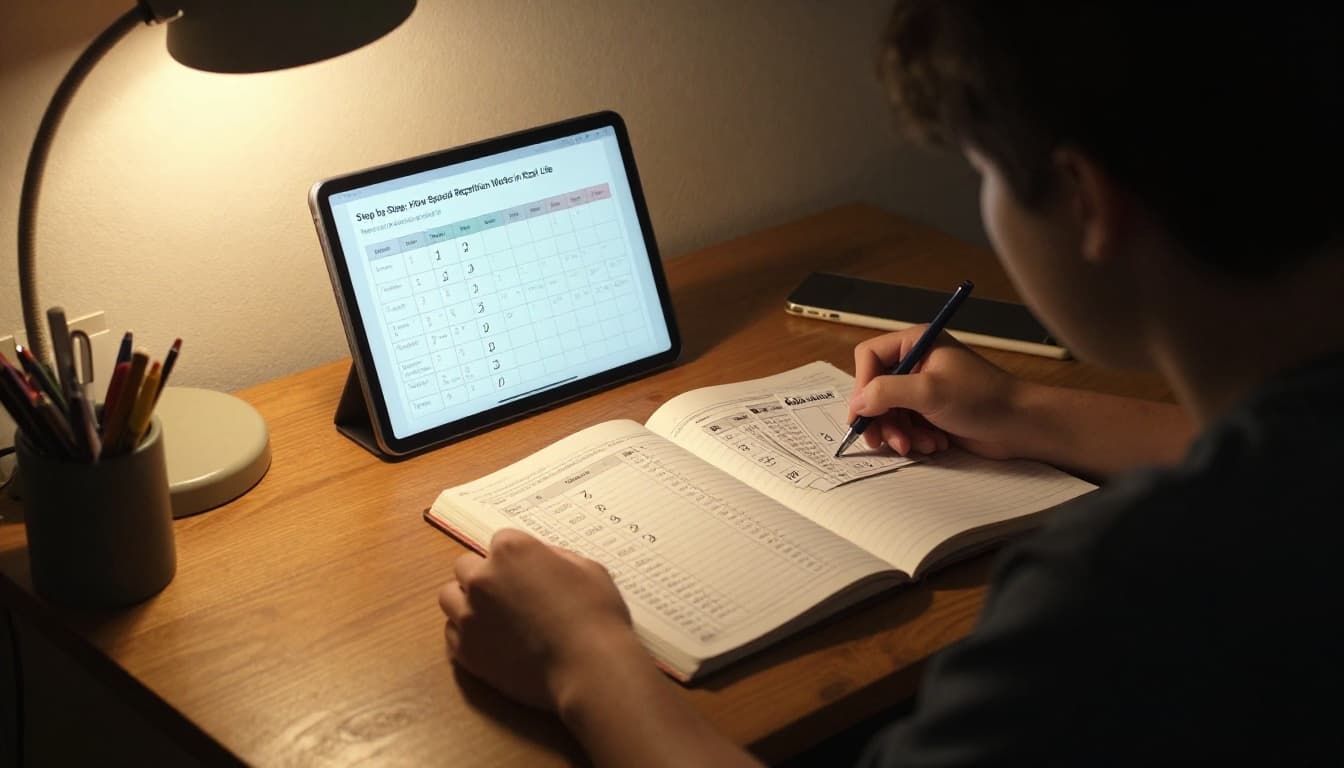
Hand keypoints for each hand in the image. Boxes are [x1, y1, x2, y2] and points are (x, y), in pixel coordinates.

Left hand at [438, 529, 640, 709]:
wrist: (589, 667)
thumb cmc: (596, 614)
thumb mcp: (586, 568)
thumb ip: (555, 557)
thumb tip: (540, 560)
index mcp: (511, 550)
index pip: (499, 542)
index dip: (516, 557)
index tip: (529, 573)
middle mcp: (482, 578)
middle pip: (466, 567)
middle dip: (485, 576)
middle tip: (509, 595)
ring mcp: (469, 615)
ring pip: (449, 598)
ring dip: (466, 602)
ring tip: (492, 618)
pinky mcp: (465, 651)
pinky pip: (451, 634)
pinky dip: (466, 634)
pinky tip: (491, 642)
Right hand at [848, 327, 1027, 458]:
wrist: (1020, 425)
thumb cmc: (982, 399)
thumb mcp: (929, 392)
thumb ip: (886, 392)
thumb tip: (856, 403)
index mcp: (916, 343)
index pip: (869, 357)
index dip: (862, 385)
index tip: (862, 412)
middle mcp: (916, 363)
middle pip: (875, 389)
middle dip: (880, 418)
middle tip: (881, 441)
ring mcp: (923, 389)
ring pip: (888, 413)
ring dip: (900, 433)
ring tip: (919, 445)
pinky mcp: (930, 412)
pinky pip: (905, 426)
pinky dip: (914, 439)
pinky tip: (934, 445)